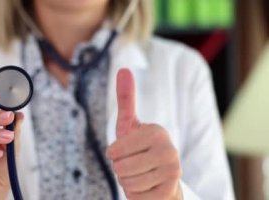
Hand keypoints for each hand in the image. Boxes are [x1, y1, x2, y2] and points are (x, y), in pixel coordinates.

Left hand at [106, 69, 181, 199]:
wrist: (160, 177)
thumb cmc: (139, 149)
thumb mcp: (129, 124)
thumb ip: (126, 98)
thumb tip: (124, 69)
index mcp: (156, 132)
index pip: (115, 150)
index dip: (114, 154)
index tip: (124, 151)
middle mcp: (169, 149)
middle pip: (120, 168)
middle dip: (120, 169)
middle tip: (133, 164)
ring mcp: (172, 172)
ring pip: (127, 183)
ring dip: (128, 182)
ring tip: (140, 174)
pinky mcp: (170, 191)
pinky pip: (137, 196)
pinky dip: (137, 194)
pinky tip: (147, 187)